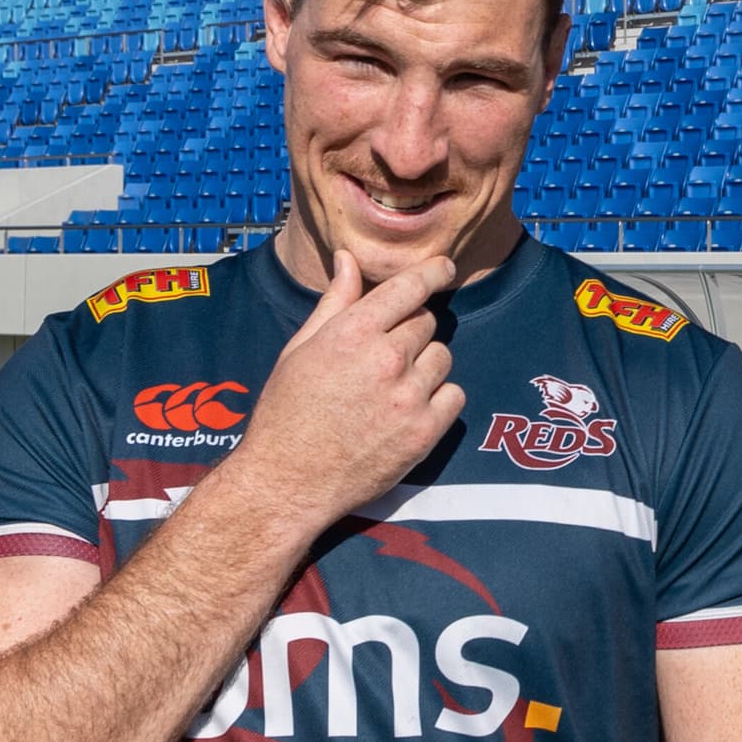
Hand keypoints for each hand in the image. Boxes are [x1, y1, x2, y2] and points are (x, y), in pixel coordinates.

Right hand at [228, 251, 461, 537]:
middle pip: (425, 322)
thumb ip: (334, 302)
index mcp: (352, 333)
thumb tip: (348, 259)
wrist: (289, 481)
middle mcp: (385, 360)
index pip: (408, 287)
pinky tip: (408, 410)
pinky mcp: (424, 433)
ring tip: (392, 387)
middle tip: (382, 357)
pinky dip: (438, 399)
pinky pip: (454, 396)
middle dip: (409, 332)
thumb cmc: (287, 412)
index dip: (432, 272)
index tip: (444, 268)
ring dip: (425, 365)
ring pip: (442, 357)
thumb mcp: (300, 349)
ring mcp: (408, 398)